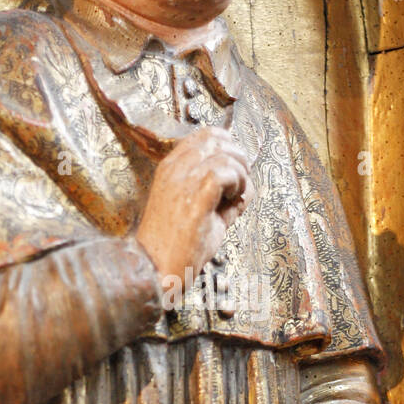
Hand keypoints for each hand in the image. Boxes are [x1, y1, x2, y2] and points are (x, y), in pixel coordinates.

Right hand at [135, 126, 250, 289]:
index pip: (204, 135)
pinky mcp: (195, 198)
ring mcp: (183, 181)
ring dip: (239, 173)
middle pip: (216, 137)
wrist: (156, 268)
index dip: (228, 147)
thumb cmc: (175, 246)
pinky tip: (233, 200)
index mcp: (171, 168)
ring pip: (224, 154)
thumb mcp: (200, 213)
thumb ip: (223, 197)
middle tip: (241, 182)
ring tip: (235, 195)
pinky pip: (224, 172)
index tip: (235, 169)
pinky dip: (236, 183)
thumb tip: (247, 187)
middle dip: (238, 156)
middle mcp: (175, 169)